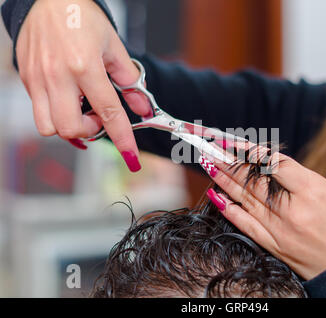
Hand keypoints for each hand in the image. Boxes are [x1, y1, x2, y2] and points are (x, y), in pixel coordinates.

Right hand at [16, 0, 150, 171]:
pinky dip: (56, 115)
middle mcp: (58, 76)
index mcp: (85, 66)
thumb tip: (142, 107)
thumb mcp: (114, 46)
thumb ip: (130, 80)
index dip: (123, 139)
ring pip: (49, 127)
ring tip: (80, 108)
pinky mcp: (26, 79)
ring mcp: (38, 79)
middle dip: (90, 131)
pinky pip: (39, 112)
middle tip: (98, 116)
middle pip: (70, 129)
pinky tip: (67, 99)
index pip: (109, 112)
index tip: (131, 157)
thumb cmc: (80, 16)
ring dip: (70, 126)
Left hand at [199, 144, 325, 279]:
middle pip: (254, 180)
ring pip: (245, 199)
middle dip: (230, 161)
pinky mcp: (277, 248)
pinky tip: (216, 196)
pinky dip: (229, 210)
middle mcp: (293, 210)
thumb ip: (299, 181)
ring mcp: (282, 231)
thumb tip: (268, 169)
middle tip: (212, 148)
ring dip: (225, 180)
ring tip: (210, 164)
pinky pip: (247, 225)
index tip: (234, 141)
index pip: (273, 163)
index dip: (251, 150)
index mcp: (313, 190)